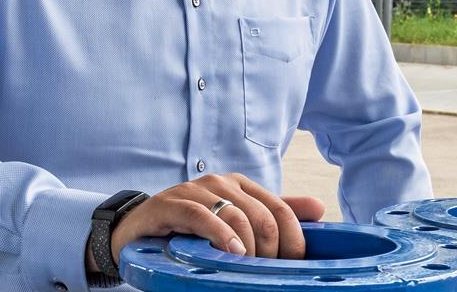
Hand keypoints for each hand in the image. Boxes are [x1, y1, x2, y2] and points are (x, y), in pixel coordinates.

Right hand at [109, 173, 324, 265]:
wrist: (138, 229)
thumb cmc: (189, 229)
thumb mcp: (234, 222)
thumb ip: (274, 214)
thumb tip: (319, 208)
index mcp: (241, 186)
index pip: (280, 209)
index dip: (293, 240)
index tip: (291, 266)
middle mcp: (222, 183)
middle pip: (263, 215)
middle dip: (271, 249)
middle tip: (265, 273)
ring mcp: (196, 191)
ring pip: (237, 216)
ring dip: (249, 248)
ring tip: (247, 268)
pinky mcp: (173, 203)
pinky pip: (204, 217)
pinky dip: (222, 236)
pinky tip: (231, 252)